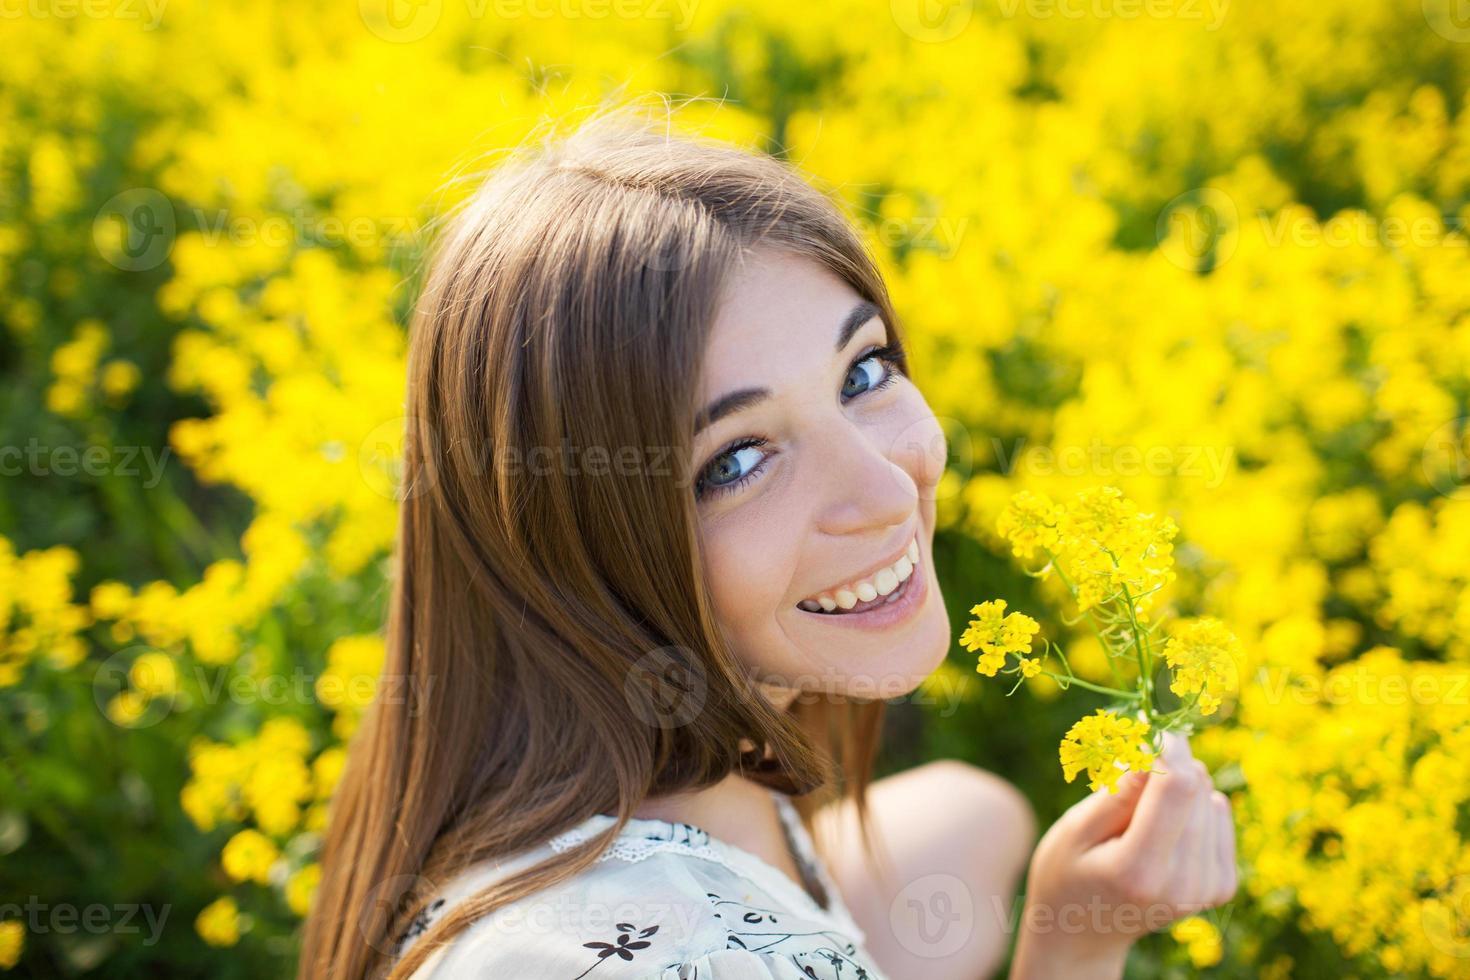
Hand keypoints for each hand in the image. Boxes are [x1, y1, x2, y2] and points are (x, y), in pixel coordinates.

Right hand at [1009, 730, 1236, 978]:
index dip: (1167, 748)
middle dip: (1167, 765)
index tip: (1146, 729)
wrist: (1082, 933)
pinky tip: (1165, 824)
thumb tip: (1156, 750)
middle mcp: (1182, 884)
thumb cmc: (1066, 871)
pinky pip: (1219, 816)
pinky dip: (1194, 808)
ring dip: (1180, 787)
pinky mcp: (1220, 887)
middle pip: (1197, 789)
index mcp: (1139, 870)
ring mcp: (1205, 889)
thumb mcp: (1074, 827)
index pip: (1177, 788)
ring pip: (1211, 798)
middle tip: (1130, 772)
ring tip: (1141, 810)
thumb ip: (1117, 791)